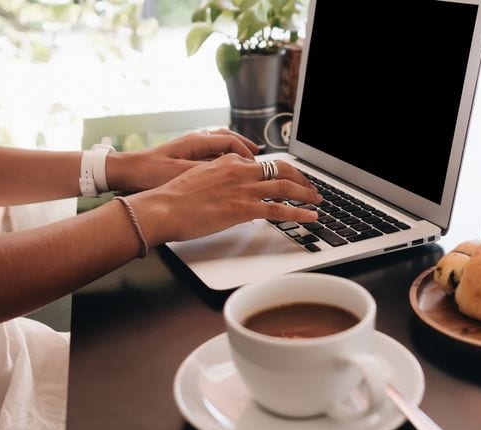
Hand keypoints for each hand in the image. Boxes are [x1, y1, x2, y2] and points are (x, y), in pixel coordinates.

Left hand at [106, 128, 259, 191]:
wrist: (125, 173)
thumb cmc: (149, 172)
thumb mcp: (183, 173)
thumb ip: (209, 171)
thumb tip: (230, 172)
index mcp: (197, 141)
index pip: (230, 141)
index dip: (246, 152)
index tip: (255, 164)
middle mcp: (194, 140)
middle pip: (227, 138)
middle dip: (244, 146)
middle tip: (257, 156)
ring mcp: (188, 147)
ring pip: (218, 144)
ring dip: (233, 151)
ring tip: (244, 161)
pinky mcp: (183, 156)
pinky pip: (210, 153)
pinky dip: (222, 158)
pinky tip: (224, 170)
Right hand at [129, 154, 321, 244]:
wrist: (163, 208)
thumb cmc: (174, 198)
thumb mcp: (199, 179)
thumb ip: (219, 180)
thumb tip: (230, 192)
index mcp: (228, 161)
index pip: (261, 163)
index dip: (279, 172)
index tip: (288, 179)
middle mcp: (239, 170)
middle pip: (280, 169)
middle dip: (300, 178)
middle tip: (311, 188)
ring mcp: (243, 189)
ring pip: (284, 186)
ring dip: (305, 193)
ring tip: (318, 200)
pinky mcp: (243, 208)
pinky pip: (279, 209)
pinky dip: (299, 212)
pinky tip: (310, 216)